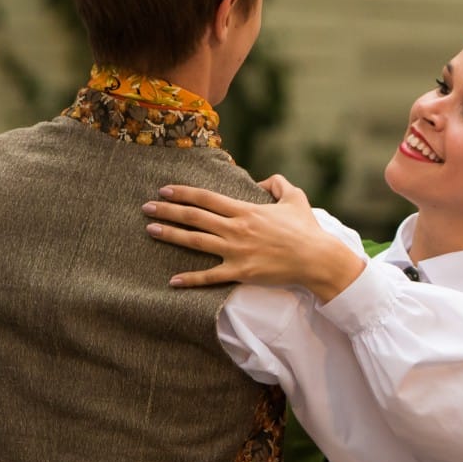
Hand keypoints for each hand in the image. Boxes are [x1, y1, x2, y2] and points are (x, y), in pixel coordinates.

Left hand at [143, 175, 363, 298]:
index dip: (183, 193)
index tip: (164, 190)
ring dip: (171, 235)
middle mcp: (236, 229)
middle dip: (167, 211)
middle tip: (146, 208)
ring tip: (151, 231)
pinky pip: (210, 276)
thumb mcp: (295, 198)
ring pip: (195, 241)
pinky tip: (173, 280)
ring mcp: (236, 252)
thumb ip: (278, 184)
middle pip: (194, 217)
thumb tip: (263, 181)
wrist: (316, 259)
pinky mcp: (240, 272)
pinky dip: (190, 279)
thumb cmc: (307, 229)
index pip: (206, 198)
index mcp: (246, 210)